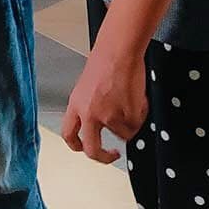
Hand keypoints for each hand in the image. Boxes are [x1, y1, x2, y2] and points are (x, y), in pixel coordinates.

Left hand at [59, 42, 147, 164]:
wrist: (118, 51)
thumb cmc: (105, 61)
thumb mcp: (86, 87)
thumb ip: (89, 108)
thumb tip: (100, 125)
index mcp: (76, 105)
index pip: (68, 135)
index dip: (77, 146)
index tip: (87, 149)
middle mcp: (89, 114)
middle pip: (92, 150)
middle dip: (104, 157)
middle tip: (113, 155)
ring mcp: (108, 117)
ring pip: (123, 134)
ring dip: (129, 123)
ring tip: (131, 102)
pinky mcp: (126, 115)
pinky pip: (136, 124)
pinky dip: (140, 114)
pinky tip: (138, 98)